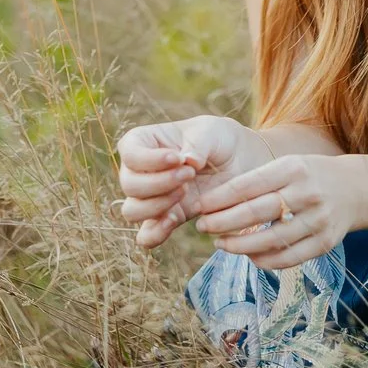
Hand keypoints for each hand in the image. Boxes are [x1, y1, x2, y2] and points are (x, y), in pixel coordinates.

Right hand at [116, 115, 258, 248]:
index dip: (148, 159)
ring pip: (132, 211)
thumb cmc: (218, 139)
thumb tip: (188, 161)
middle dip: (159, 182)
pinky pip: (146, 236)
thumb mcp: (211, 131)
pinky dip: (155, 233)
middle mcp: (140, 171)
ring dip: (156, 205)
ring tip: (185, 192)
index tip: (177, 158)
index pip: (129, 152)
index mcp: (144, 142)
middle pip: (129, 184)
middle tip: (189, 174)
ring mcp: (149, 197)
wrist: (237, 163)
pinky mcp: (164, 218)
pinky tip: (174, 220)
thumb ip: (198, 143)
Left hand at [189, 153, 367, 270]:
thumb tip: (215, 202)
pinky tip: (249, 256)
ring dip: (239, 245)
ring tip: (220, 244)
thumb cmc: (311, 176)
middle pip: (256, 212)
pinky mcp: (325, 242)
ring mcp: (318, 219)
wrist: (358, 189)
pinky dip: (264, 260)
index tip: (199, 206)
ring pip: (270, 239)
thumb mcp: (288, 166)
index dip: (219, 198)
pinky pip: (288, 258)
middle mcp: (307, 193)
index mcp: (293, 168)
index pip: (248, 185)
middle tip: (201, 227)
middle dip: (222, 222)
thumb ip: (257, 181)